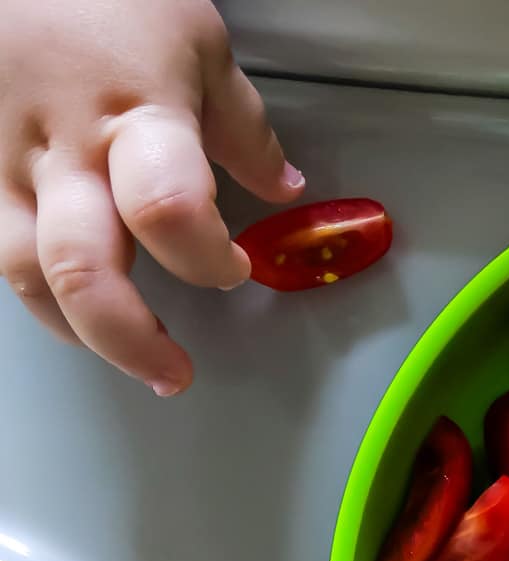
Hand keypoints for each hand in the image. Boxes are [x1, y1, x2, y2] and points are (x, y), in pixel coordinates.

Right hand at [0, 0, 302, 393]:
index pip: (170, 213)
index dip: (208, 259)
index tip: (236, 267)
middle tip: (173, 372)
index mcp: (136, 118)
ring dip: (80, 332)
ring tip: (129, 353)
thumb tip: (284, 188)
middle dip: (131, 339)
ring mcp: (3, 163)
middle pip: (83, 270)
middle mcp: (63, 151)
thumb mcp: (197, 42)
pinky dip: (36, 289)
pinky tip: (73, 305)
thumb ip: (244, 129)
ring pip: (24, 274)